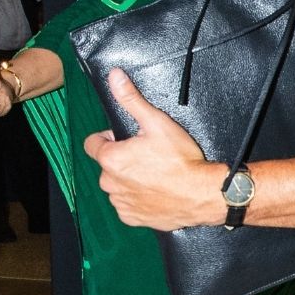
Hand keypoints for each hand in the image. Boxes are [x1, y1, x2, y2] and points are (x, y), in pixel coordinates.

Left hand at [83, 69, 225, 229]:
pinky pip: (127, 206)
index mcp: (111, 159)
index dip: (109, 138)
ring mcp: (121, 203)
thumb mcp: (157, 123)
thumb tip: (114, 76)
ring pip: (117, 186)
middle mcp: (110, 184)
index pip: (93, 144)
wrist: (202, 194)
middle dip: (122, 160)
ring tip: (154, 175)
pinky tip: (155, 193)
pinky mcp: (132, 218)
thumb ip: (132, 100)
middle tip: (148, 156)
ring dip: (129, 181)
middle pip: (107, 166)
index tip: (128, 139)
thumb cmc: (181, 159)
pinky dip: (137, 200)